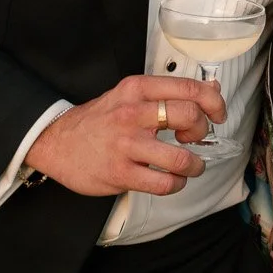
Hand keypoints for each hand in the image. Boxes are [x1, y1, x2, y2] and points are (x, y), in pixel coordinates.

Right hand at [26, 74, 226, 197]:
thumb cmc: (97, 120)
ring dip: (194, 166)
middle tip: (194, 139)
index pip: (189, 88)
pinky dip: (176, 184)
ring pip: (181, 158)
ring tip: (189, 166)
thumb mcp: (130, 95)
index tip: (217, 114)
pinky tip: (171, 179)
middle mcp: (133, 113)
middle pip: (190, 117)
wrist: (55, 142)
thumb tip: (211, 88)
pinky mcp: (121, 173)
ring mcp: (127, 145)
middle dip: (202, 132)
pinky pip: (164, 183)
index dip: (213, 102)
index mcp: (137, 89)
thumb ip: (169, 92)